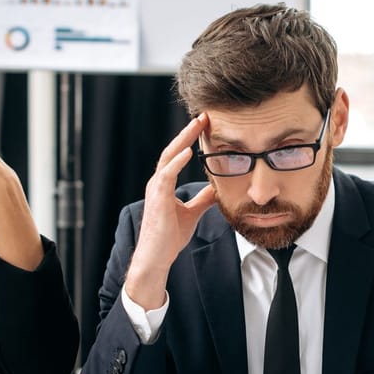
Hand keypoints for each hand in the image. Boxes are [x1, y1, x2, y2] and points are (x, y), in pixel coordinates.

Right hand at [124, 114, 218, 309]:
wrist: (157, 257)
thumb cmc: (169, 236)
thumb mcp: (192, 213)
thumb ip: (203, 199)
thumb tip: (217, 189)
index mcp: (165, 184)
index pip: (177, 154)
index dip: (190, 138)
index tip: (205, 124)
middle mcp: (158, 182)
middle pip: (173, 150)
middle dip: (187, 132)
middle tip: (203, 116)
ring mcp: (156, 189)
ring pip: (168, 157)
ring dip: (183, 140)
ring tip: (197, 125)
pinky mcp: (158, 199)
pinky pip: (166, 175)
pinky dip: (177, 162)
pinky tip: (189, 151)